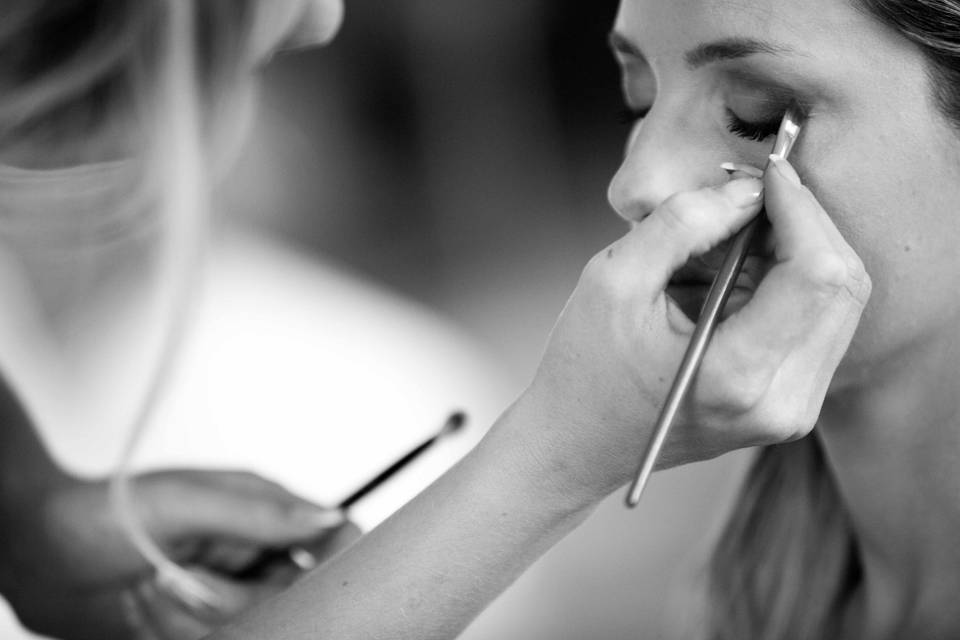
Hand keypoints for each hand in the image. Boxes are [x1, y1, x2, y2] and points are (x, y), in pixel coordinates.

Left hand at [0, 469, 359, 639]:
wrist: (38, 554)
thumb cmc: (103, 511)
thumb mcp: (186, 505)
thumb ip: (260, 514)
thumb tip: (327, 518)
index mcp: (259, 512)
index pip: (330, 537)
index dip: (338, 561)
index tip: (329, 586)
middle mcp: (250, 553)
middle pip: (289, 597)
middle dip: (231, 599)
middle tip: (186, 579)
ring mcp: (225, 591)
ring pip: (250, 626)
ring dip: (192, 615)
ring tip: (152, 586)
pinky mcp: (200, 626)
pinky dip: (173, 631)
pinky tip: (144, 606)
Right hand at [512, 156, 870, 504]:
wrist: (577, 445)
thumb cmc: (584, 370)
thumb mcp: (613, 280)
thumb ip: (682, 224)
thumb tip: (746, 191)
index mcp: (736, 375)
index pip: (816, 273)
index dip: (801, 208)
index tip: (767, 173)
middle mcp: (781, 403)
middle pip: (843, 285)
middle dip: (806, 224)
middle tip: (753, 197)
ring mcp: (792, 412)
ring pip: (838, 302)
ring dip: (798, 252)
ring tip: (733, 243)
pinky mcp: (791, 407)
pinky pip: (820, 325)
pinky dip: (790, 283)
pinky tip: (740, 276)